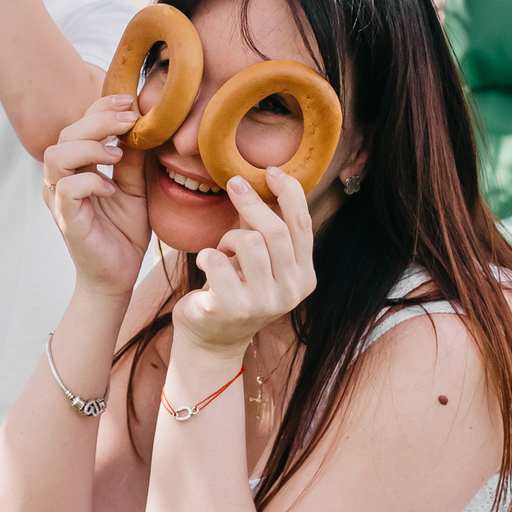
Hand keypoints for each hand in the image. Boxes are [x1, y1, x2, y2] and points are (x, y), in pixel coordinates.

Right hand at [42, 93, 151, 294]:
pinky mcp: (66, 218)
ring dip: (90, 147)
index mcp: (77, 168)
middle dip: (98, 120)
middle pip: (66, 134)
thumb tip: (139, 124)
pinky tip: (111, 188)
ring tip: (117, 155)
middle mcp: (62, 180)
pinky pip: (67, 188)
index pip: (80, 126)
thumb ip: (132, 160)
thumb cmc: (123, 233)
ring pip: (57, 155)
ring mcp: (60, 199)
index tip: (130, 100)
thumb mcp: (135, 189)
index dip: (101, 107)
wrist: (118, 276)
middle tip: (129, 120)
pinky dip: (91, 181)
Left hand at [173, 173, 317, 358]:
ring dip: (227, 238)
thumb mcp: (259, 261)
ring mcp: (263, 303)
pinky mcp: (232, 307)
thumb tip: (264, 179)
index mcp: (304, 277)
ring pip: (248, 242)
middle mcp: (291, 292)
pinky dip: (206, 256)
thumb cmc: (235, 289)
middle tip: (232, 182)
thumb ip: (266, 229)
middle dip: (251, 201)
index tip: (271, 170)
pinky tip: (206, 268)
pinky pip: (216, 259)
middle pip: (275, 231)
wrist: (211, 340)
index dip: (289, 193)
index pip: (302, 225)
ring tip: (221, 253)